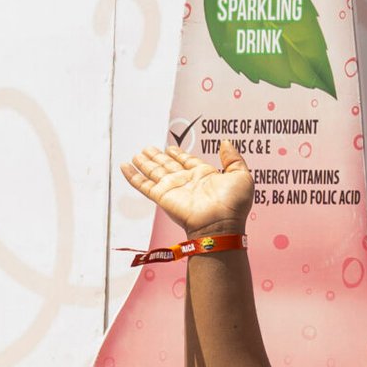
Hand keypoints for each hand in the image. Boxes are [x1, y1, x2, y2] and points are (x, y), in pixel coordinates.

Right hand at [119, 134, 252, 237]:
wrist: (221, 223)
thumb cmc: (234, 204)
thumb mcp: (242, 176)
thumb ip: (233, 158)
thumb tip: (225, 142)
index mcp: (204, 176)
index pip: (187, 162)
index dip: (179, 154)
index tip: (171, 148)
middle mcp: (186, 182)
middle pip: (168, 165)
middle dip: (158, 157)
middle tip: (148, 148)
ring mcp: (173, 189)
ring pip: (154, 172)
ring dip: (145, 163)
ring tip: (138, 154)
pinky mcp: (162, 196)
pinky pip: (143, 184)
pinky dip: (132, 176)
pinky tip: (124, 166)